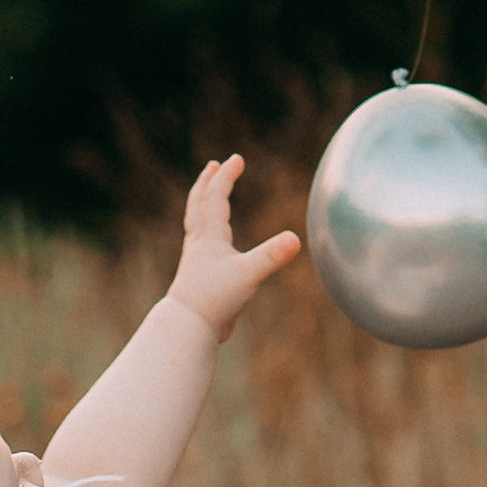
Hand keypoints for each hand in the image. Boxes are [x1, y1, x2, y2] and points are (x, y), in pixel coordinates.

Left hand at [168, 154, 301, 337]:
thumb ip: (272, 255)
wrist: (189, 327)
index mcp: (209, 236)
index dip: (227, 176)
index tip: (236, 158)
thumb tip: (296, 239)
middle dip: (207, 183)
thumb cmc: (214, 299)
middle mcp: (200, 243)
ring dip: (202, 206)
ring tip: (209, 199)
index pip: (216, 197)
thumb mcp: (249, 274)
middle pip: (199, 204)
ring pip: (197, 224)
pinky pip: (202, 246)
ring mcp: (198, 260)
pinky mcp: (201, 277)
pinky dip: (207, 234)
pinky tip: (216, 244)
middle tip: (214, 166)